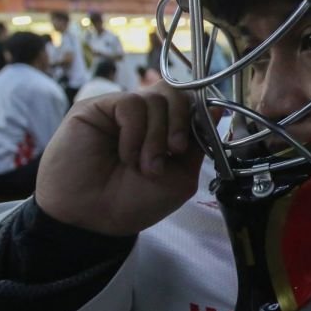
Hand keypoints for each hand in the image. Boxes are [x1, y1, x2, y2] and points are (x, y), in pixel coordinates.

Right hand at [36, 82, 203, 235]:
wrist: (92, 218)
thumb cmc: (133, 202)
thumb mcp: (180, 177)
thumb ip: (198, 143)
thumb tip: (218, 107)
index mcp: (165, 131)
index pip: (190, 103)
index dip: (198, 115)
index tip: (196, 139)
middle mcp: (145, 118)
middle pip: (177, 92)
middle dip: (181, 123)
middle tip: (174, 152)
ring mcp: (121, 111)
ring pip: (156, 98)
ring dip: (156, 137)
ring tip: (144, 166)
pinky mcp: (98, 108)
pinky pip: (131, 104)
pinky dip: (135, 133)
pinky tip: (126, 155)